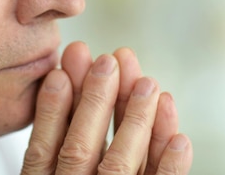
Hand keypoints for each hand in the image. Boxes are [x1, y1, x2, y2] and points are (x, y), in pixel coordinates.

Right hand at [21, 42, 192, 173]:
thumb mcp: (47, 171)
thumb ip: (50, 145)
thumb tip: (57, 80)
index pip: (43, 151)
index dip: (51, 111)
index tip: (58, 74)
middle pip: (81, 148)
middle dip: (95, 100)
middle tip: (107, 61)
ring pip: (118, 165)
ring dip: (134, 119)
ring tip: (148, 83)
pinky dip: (170, 167)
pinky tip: (181, 139)